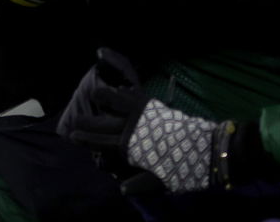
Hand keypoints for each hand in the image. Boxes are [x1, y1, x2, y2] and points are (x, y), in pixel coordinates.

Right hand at [60, 49, 216, 194]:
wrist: (208, 148)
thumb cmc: (184, 168)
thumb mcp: (161, 183)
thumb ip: (140, 185)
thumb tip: (122, 189)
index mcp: (129, 147)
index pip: (99, 142)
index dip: (84, 139)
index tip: (71, 136)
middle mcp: (131, 127)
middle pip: (101, 122)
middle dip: (86, 122)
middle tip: (76, 120)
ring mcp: (141, 112)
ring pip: (114, 99)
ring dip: (103, 97)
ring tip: (95, 95)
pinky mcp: (153, 104)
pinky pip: (132, 93)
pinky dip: (123, 92)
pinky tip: (120, 90)